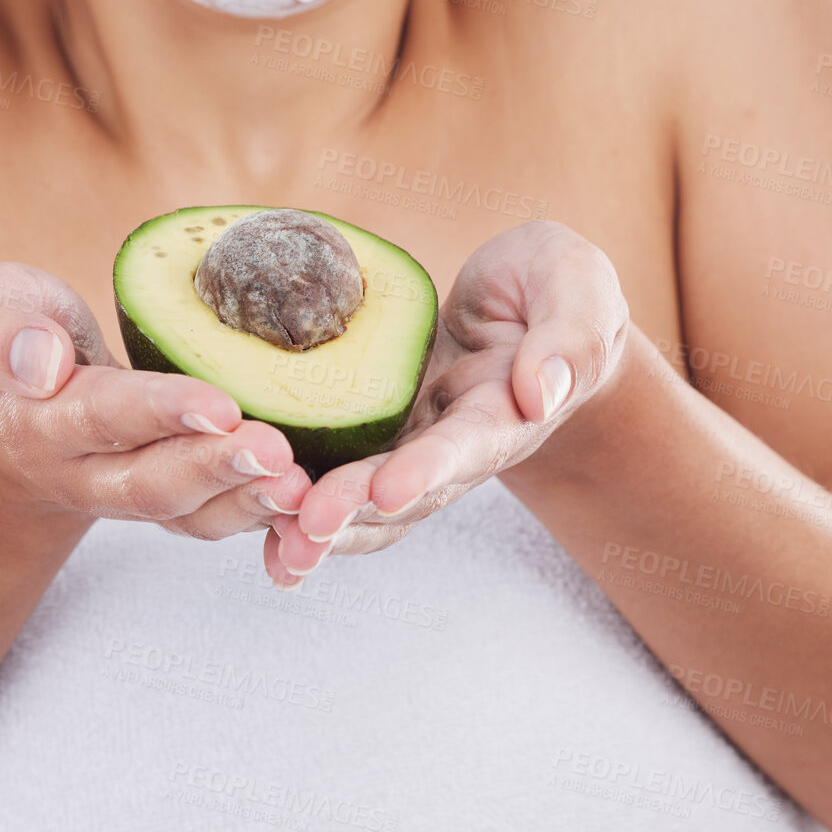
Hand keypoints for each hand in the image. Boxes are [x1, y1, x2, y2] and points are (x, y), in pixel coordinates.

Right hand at [0, 262, 312, 537]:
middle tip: (277, 450)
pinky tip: (317, 504)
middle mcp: (84, 473)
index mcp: (36, 420)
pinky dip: (266, 518)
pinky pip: (217, 519)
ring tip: (305, 486)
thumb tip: (40, 361)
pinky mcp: (172, 499)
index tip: (218, 403)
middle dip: (216, 468)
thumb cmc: (9, 336)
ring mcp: (129, 495)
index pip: (100, 417)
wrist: (6, 410)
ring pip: (191, 514)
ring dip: (249, 502)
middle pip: (151, 483)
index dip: (158, 413)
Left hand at [265, 221, 628, 582]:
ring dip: (321, 526)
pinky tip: (255, 522)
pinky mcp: (374, 433)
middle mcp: (455, 444)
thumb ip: (570, 335)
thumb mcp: (576, 286)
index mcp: (507, 410)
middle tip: (304, 528)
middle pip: (405, 490)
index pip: (470, 445)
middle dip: (355, 511)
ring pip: (365, 500)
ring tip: (275, 545)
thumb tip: (541, 391)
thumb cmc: (554, 287)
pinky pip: (335, 473)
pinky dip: (300, 503)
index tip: (390, 489)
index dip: (430, 469)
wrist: (527, 308)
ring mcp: (411, 445)